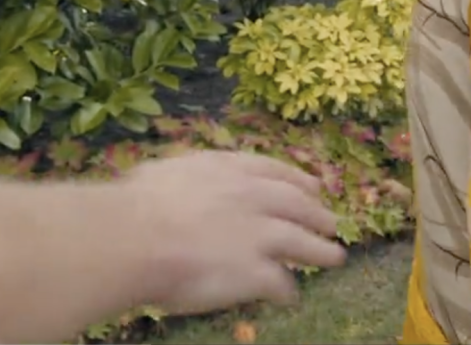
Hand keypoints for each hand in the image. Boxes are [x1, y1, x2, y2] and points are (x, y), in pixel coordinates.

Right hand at [118, 150, 348, 314]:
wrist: (135, 238)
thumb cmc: (135, 205)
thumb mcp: (166, 172)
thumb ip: (187, 176)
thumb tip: (179, 180)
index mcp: (231, 171)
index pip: (275, 172)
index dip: (298, 181)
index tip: (313, 187)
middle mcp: (254, 199)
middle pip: (299, 206)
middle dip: (319, 215)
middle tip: (332, 223)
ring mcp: (260, 235)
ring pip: (304, 244)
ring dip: (322, 252)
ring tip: (335, 258)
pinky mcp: (257, 272)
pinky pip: (281, 284)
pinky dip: (287, 291)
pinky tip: (289, 298)